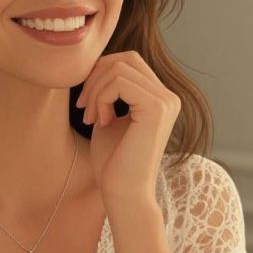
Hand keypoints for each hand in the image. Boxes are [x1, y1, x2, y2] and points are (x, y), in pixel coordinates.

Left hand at [75, 51, 179, 205]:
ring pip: (119, 69)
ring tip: (91, 118)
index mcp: (161, 98)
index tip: (86, 103)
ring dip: (95, 90)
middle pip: (125, 59)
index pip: (129, 61)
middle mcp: (169, 97)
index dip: (101, 73)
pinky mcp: (157, 108)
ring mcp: (166, 101)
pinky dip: (102, 98)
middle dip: (96, 77)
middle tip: (83, 108)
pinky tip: (100, 122)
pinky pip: (120, 82)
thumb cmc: (113, 162)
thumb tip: (94, 62)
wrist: (123, 193)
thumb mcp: (108, 117)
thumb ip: (108, 90)